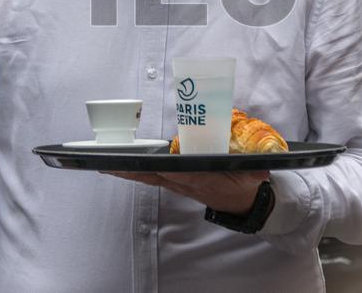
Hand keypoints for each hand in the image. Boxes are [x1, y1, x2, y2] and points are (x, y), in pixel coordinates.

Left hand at [106, 170, 269, 213]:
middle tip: (107, 163)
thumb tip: (255, 158)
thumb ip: (252, 165)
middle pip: (154, 175)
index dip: (165, 167)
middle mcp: (186, 183)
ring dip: (129, 171)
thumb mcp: (253, 173)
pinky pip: (152, 177)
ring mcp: (179, 185)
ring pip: (150, 176)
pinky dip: (136, 171)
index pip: (181, 173)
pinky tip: (121, 167)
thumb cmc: (248, 183)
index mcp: (203, 179)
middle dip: (132, 169)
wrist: (246, 204)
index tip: (148, 161)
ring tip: (105, 163)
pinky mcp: (176, 183)